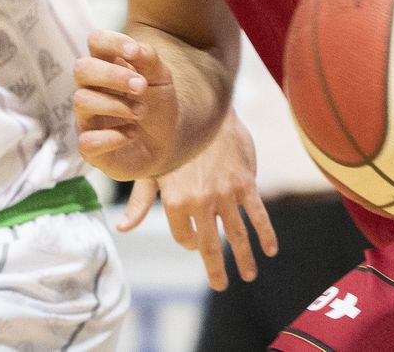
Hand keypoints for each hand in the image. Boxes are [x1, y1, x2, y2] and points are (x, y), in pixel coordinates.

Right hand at [74, 30, 178, 180]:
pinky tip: (132, 134)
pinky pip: (87, 141)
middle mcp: (91, 88)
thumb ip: (148, 59)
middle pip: (82, 69)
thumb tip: (135, 49)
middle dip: (113, 75)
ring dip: (117, 106)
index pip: (96, 41)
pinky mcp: (89, 147)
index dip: (111, 42)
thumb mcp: (161, 78)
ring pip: (82, 101)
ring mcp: (87, 117)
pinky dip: (114, 137)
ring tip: (142, 112)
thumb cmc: (157, 104)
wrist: (167, 142)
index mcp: (107, 64)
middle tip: (142, 87)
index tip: (134, 53)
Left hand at [118, 114, 278, 290]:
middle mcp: (200, 201)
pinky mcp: (245, 184)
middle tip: (220, 285)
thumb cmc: (174, 140)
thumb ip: (141, 202)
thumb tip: (124, 228)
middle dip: (216, 269)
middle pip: (209, 244)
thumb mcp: (153, 170)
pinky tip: (270, 249)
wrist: (204, 109)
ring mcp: (225, 194)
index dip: (189, 243)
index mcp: (175, 201)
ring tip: (249, 275)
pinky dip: (265, 233)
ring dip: (244, 257)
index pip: (184, 237)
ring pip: (237, 234)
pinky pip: (257, 214)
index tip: (196, 244)